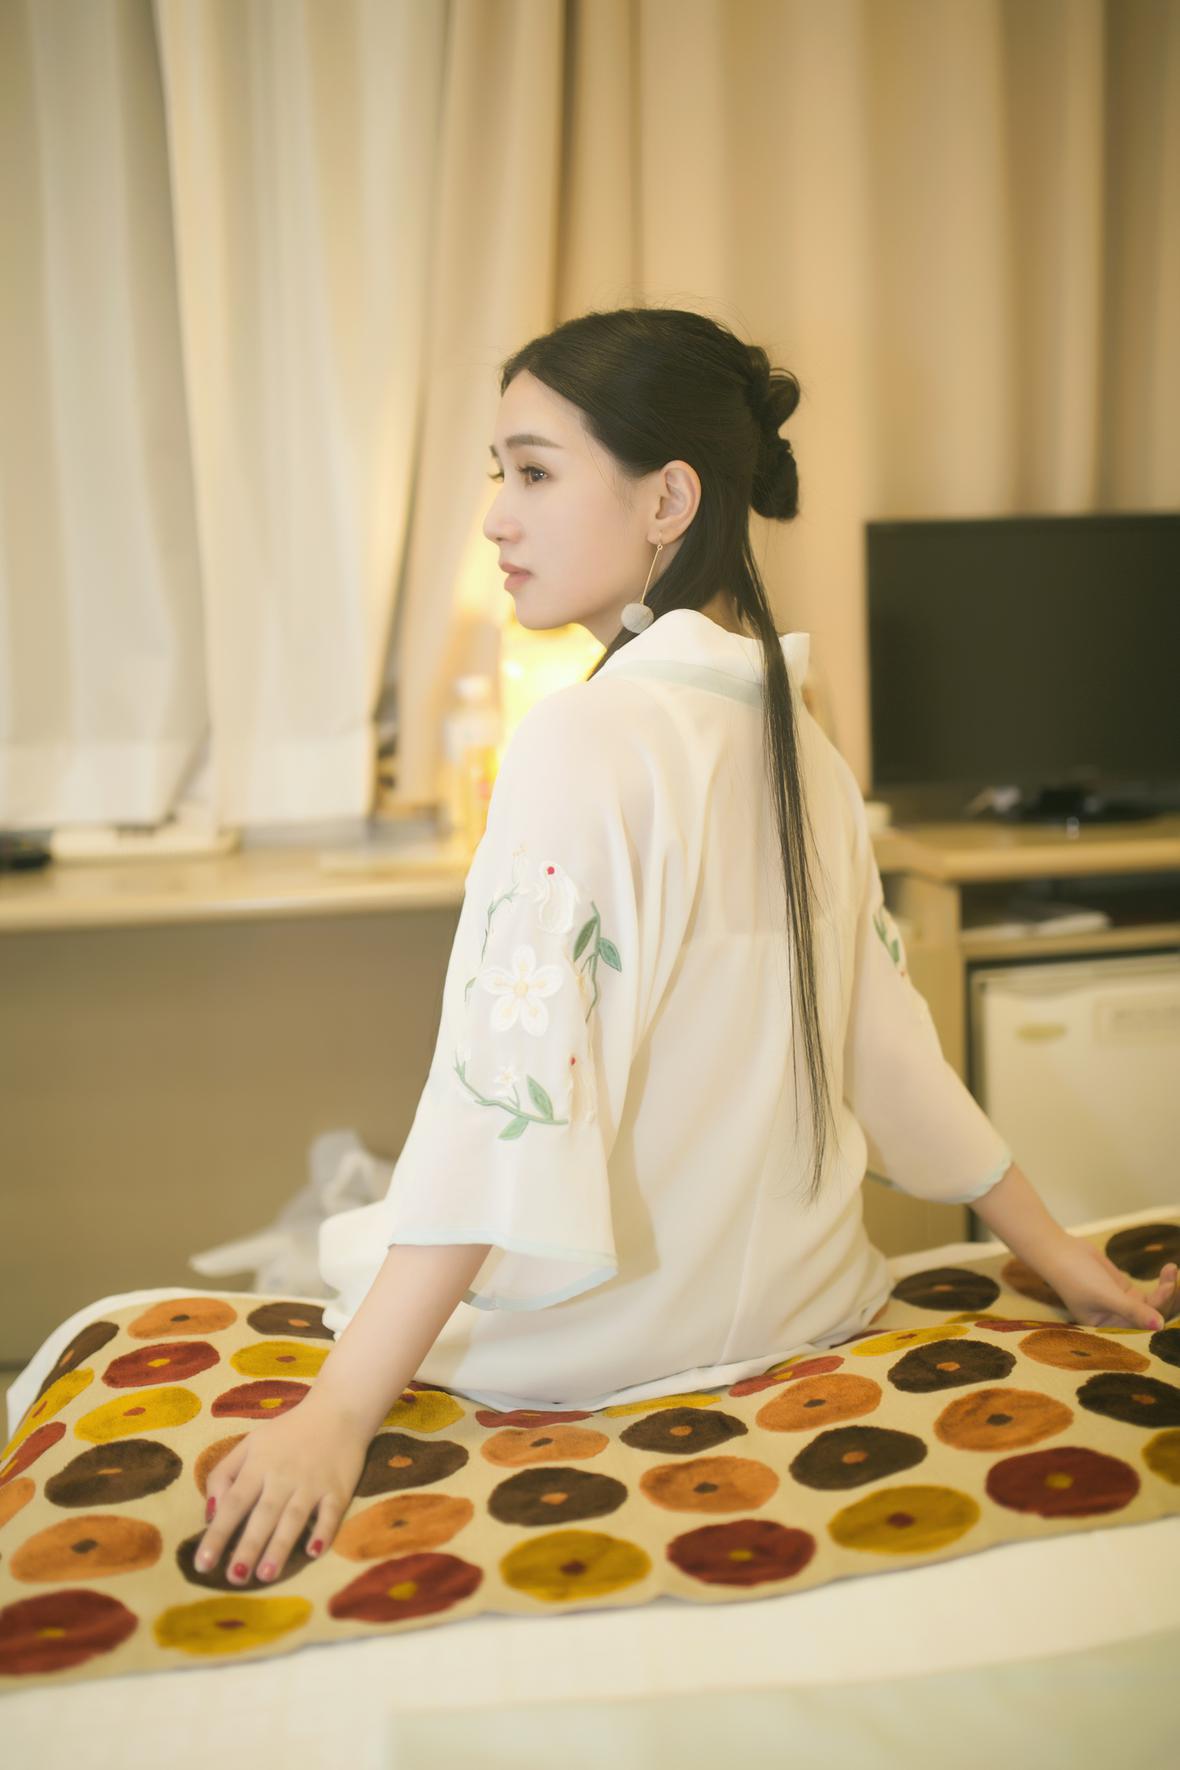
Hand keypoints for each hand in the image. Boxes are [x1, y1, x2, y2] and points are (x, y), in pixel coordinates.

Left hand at [195, 1392, 369, 1584]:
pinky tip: (313, 1551)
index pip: (233, 1503)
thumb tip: (209, 1513)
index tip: (202, 1564)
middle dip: (248, 1547)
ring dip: (280, 1546)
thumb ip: (224, 1474)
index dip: (217, 1534)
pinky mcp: (339, 1488)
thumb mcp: (250, 1443)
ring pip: (293, 1518)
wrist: (338, 1409)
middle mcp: (283, 1476)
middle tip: (234, 1578)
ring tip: (266, 1574)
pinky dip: (323, 1531)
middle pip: (262, 1515)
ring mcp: (312, 1483)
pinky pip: (331, 1513)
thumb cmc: (288, 1431)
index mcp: (258, 1465)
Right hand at [1038, 1236, 1178, 1331]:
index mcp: (1109, 1332)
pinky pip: (1151, 1294)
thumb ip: (1133, 1310)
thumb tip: (1161, 1326)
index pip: (1142, 1331)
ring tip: (1171, 1270)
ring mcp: (1124, 1307)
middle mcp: (1118, 1323)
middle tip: (1174, 1281)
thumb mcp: (1105, 1294)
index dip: (1158, 1315)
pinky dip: (1161, 1283)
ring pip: (1155, 1307)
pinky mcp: (1126, 1292)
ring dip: (1167, 1290)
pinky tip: (1168, 1269)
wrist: (1059, 1250)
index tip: (1169, 1290)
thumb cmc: (1075, 1276)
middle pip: (1152, 1320)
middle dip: (1166, 1302)